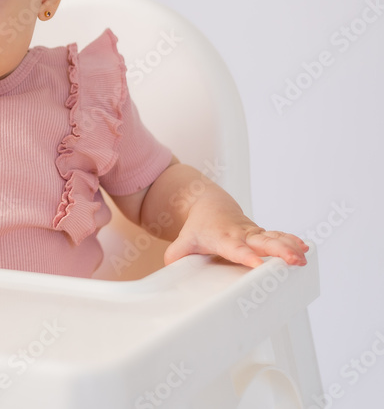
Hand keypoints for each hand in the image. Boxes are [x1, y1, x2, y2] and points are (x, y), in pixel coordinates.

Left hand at [162, 205, 308, 268]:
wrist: (208, 205)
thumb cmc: (198, 228)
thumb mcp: (184, 241)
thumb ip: (176, 255)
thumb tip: (169, 270)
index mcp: (223, 238)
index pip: (236, 249)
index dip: (247, 256)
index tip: (259, 264)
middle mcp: (241, 234)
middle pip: (262, 242)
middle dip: (279, 251)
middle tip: (294, 261)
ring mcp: (253, 233)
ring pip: (274, 238)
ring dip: (290, 247)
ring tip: (304, 257)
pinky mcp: (260, 234)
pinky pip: (278, 236)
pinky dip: (292, 240)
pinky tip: (305, 247)